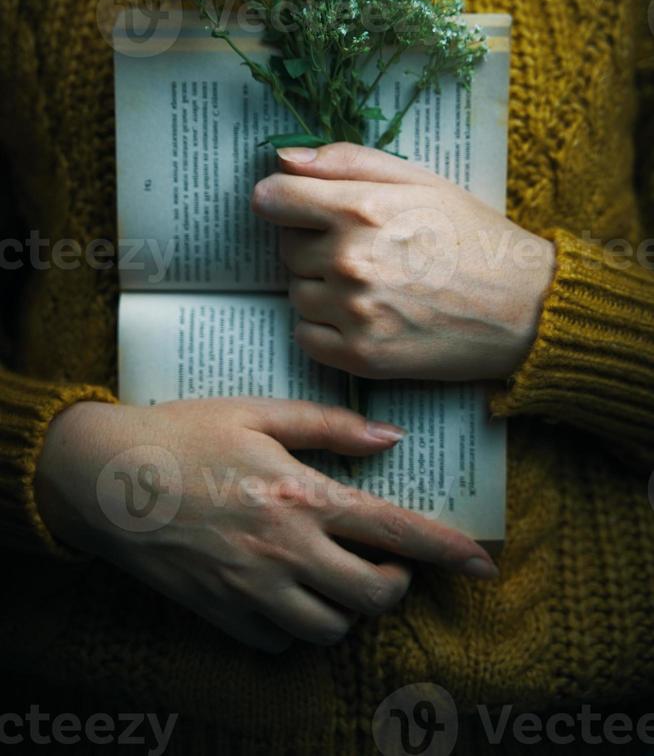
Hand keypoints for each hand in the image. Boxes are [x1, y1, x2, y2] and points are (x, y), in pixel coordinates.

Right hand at [34, 398, 498, 653]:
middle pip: (374, 595)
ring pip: (332, 629)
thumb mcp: (258, 411)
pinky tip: (287, 592)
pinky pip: (280, 643)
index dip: (447, 550)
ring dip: (348, 607)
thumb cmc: (184, 433)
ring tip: (334, 576)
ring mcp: (252, 589)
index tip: (485, 565)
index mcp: (300, 494)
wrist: (107, 479)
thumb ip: (330, 425)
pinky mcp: (222, 614)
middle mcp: (284, 549)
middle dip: (396, 585)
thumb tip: (390, 436)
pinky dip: (297, 626)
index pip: (394, 529)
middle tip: (384, 562)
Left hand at [252, 143, 554, 381]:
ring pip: (297, 293)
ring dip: (320, 287)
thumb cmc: (472, 236)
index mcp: (361, 208)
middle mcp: (350, 260)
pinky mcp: (362, 356)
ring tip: (370, 284)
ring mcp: (354, 312)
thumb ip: (347, 161)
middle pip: (286, 249)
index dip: (282, 201)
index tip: (297, 208)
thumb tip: (284, 158)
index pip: (271, 198)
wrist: (524, 308)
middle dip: (313, 244)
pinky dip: (323, 327)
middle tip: (362, 249)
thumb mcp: (419, 179)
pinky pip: (305, 335)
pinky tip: (362, 316)